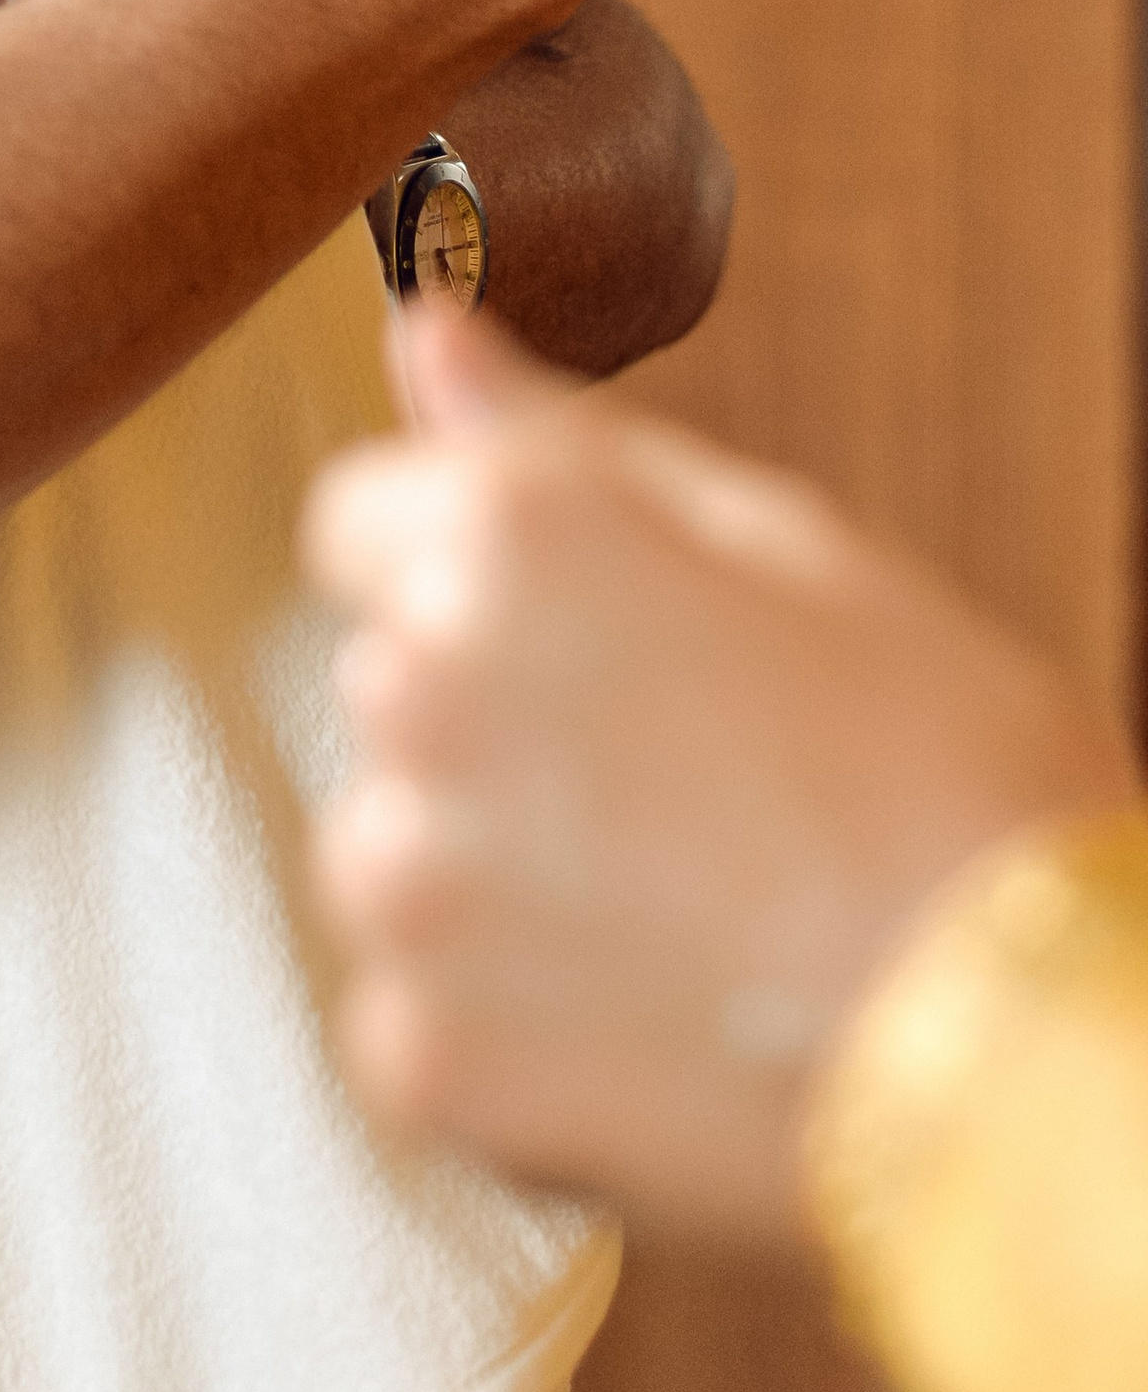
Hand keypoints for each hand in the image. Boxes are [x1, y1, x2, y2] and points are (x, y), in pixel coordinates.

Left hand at [300, 308, 1137, 1233]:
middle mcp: (422, 687)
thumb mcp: (784, 544)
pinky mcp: (422, 1053)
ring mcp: (409, 882)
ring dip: (490, 886)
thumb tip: (431, 338)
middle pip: (389, 690)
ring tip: (676, 917)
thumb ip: (558, 440)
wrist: (1034, 1049)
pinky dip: (506, 1032)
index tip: (573, 636)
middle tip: (679, 790)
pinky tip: (646, 1017)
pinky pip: (414, 1019)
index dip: (471, 573)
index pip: (358, 518)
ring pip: (394, 857)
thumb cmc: (950, 785)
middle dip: (495, 727)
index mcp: (508, 536)